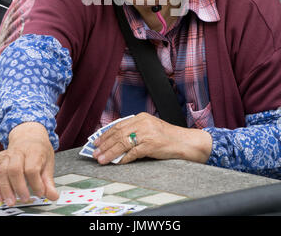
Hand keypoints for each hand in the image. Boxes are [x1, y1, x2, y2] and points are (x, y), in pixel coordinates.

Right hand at [0, 122, 58, 205]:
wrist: (28, 135)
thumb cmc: (39, 149)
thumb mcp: (48, 162)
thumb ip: (49, 181)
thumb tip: (53, 196)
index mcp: (34, 151)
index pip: (32, 168)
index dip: (36, 183)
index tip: (40, 193)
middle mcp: (19, 152)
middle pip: (15, 169)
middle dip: (19, 187)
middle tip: (25, 198)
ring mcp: (7, 155)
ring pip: (3, 172)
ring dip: (6, 189)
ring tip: (12, 201)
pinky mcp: (0, 161)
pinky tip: (2, 197)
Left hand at [92, 113, 211, 164]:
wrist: (186, 142)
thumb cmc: (168, 138)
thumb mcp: (149, 130)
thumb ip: (134, 133)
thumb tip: (116, 144)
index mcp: (141, 117)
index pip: (118, 125)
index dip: (106, 134)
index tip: (97, 142)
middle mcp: (142, 122)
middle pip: (118, 133)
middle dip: (104, 144)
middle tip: (95, 153)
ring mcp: (147, 133)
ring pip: (122, 142)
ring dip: (110, 152)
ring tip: (101, 159)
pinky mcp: (151, 144)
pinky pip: (133, 152)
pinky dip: (124, 158)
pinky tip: (118, 163)